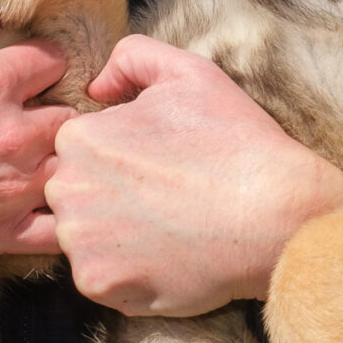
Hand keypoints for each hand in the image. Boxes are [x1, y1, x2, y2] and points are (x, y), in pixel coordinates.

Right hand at [0, 37, 72, 300]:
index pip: (52, 59)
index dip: (42, 64)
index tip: (29, 75)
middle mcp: (6, 135)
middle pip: (72, 117)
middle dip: (59, 117)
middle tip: (35, 126)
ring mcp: (6, 191)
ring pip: (73, 172)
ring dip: (62, 169)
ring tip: (42, 171)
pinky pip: (57, 235)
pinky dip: (61, 225)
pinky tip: (44, 217)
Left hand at [46, 35, 342, 316]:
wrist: (275, 213)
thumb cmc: (234, 140)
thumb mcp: (187, 72)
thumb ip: (131, 59)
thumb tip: (96, 88)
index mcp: (79, 137)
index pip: (78, 151)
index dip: (119, 157)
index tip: (157, 166)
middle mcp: (67, 189)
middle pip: (74, 195)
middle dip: (108, 196)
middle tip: (164, 198)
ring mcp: (80, 241)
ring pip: (84, 238)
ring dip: (114, 237)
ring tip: (166, 228)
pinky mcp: (98, 283)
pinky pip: (98, 278)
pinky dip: (126, 273)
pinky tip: (166, 256)